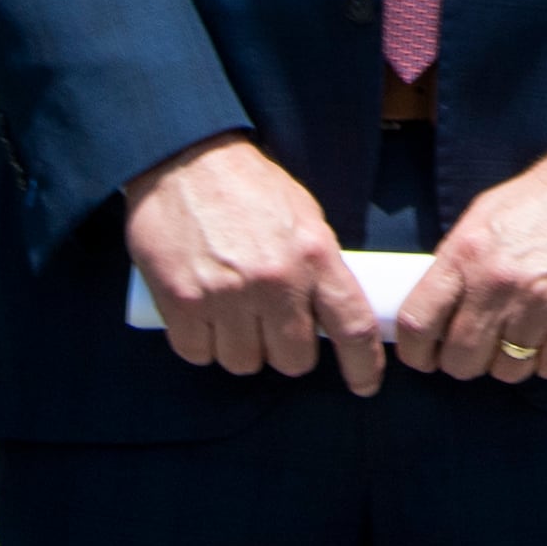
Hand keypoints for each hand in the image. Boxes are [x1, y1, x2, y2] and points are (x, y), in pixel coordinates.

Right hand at [122, 136, 382, 393]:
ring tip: (233, 312)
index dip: (363, 365)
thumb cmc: (251, 187)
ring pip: (244, 363)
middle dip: (286, 349)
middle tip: (273, 323)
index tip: (364, 385)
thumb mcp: (304, 216)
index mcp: (314, 256)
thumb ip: (319, 266)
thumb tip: (332, 317)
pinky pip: (199, 354)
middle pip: (293, 360)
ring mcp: (226, 296)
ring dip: (241, 347)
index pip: (353, 326)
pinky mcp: (182, 304)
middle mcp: (274, 281)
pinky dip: (201, 343)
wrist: (186, 161)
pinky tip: (202, 314)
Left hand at [393, 138, 546, 385]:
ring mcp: (541, 303)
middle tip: (481, 348)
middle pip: (461, 359)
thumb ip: (458, 261)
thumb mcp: (486, 215)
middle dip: (467, 361)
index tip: (427, 356)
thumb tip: (436, 308)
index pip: (417, 322)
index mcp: (466, 253)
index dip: (416, 352)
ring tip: (523, 339)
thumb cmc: (545, 196)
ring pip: (508, 370)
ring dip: (513, 363)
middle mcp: (498, 282)